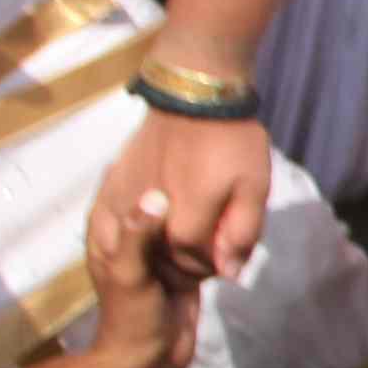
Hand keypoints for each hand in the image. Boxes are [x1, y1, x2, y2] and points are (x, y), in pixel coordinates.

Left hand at [72, 179, 219, 367]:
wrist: (151, 360)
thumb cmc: (132, 318)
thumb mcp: (130, 274)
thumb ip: (138, 236)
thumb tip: (156, 195)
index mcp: (110, 228)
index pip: (125, 181)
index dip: (147, 162)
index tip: (175, 142)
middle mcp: (132, 232)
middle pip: (159, 195)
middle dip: (183, 183)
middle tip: (210, 162)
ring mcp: (159, 246)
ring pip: (182, 214)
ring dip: (201, 206)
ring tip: (225, 181)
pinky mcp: (182, 261)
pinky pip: (199, 237)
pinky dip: (213, 231)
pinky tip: (231, 213)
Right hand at [101, 99, 284, 284]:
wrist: (192, 93)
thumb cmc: (231, 139)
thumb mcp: (254, 188)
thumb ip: (242, 234)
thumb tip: (228, 274)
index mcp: (183, 224)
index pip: (196, 264)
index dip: (215, 260)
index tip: (227, 245)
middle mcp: (148, 219)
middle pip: (166, 258)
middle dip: (190, 257)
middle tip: (212, 234)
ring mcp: (124, 199)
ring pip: (139, 242)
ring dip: (161, 245)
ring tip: (184, 227)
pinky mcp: (113, 181)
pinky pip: (117, 218)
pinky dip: (136, 225)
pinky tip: (154, 214)